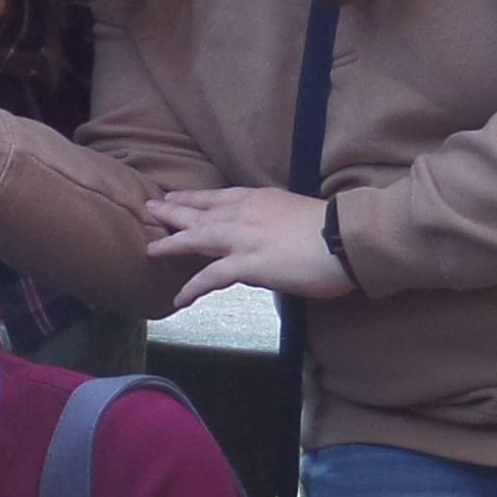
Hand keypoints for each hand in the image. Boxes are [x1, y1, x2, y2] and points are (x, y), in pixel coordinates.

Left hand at [143, 183, 352, 307]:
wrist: (345, 238)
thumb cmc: (333, 229)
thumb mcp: (297, 214)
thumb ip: (275, 221)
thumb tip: (266, 236)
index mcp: (259, 198)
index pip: (218, 197)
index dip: (195, 197)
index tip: (177, 197)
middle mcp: (244, 213)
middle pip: (199, 211)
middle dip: (173, 210)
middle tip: (150, 207)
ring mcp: (242, 238)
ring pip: (196, 237)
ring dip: (171, 243)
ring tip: (151, 250)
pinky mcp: (246, 264)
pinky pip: (210, 277)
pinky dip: (192, 288)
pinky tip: (178, 299)